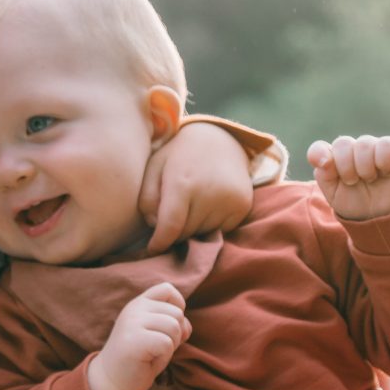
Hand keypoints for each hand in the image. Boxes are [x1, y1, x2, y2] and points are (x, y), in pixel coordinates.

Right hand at [88, 283, 188, 389]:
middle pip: (177, 313)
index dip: (178, 306)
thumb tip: (185, 326)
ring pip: (174, 327)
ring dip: (171, 346)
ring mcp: (132, 322)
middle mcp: (134, 308)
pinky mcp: (134, 340)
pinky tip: (149, 360)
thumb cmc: (141, 357)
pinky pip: (166, 344)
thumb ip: (173, 323)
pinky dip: (164, 356)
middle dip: (176, 334)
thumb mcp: (158, 333)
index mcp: (139, 303)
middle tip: (157, 347)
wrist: (113, 381)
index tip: (168, 326)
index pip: (167, 289)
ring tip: (153, 353)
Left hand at [141, 122, 253, 251]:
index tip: (152, 249)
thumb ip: (146, 200)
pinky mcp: (243, 206)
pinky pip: (221, 230)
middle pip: (185, 233)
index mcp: (183, 183)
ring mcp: (230, 200)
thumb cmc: (178, 156)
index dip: (160, 242)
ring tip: (193, 204)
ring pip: (203, 234)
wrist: (219, 140)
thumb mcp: (154, 169)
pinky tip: (208, 205)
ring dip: (194, 227)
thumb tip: (156, 227)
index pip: (170, 227)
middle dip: (175, 230)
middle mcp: (210, 193)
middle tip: (175, 211)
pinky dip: (211, 224)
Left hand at [307, 134, 389, 220]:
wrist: (383, 217)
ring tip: (370, 179)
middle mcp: (353, 150)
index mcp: (334, 160)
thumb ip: (324, 176)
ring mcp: (373, 147)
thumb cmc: (358, 204)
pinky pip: (386, 144)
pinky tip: (385, 170)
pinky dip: (383, 160)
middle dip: (346, 167)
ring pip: (364, 143)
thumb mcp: (335, 195)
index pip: (319, 149)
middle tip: (353, 182)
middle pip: (342, 143)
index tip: (325, 166)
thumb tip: (325, 159)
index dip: (318, 154)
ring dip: (365, 167)